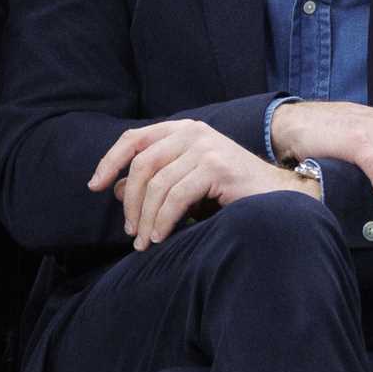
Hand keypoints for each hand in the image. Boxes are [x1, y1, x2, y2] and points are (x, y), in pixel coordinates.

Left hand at [90, 119, 318, 250]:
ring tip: (146, 242)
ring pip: (157, 185)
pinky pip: (176, 197)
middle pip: (142, 164)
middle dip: (130, 202)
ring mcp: (206, 147)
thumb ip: (155, 179)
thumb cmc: (231, 190)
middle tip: (130, 231)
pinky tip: (162, 236)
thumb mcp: (187, 180)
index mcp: (184, 129)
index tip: (94, 186)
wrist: (277, 194)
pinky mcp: (216, 166)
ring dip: (146, 219)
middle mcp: (193, 132)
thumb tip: (113, 187)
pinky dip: (163, 221)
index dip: (110, 161)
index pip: (134, 138)